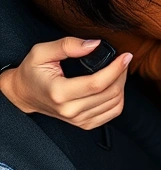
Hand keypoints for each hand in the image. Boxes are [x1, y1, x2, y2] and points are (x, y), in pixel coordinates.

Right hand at [0, 37, 130, 128]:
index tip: (125, 56)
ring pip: (115, 103)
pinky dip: (119, 98)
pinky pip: (113, 112)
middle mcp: (70, 110)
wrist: (25, 94)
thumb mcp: (41, 52)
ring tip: (118, 71)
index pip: (97, 83)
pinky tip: (114, 86)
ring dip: (122, 85)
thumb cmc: (32, 72)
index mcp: (59, 93)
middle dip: (121, 74)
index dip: (116, 69)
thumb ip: (67, 45)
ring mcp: (79, 120)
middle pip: (110, 93)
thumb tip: (94, 45)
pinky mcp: (85, 124)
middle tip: (122, 61)